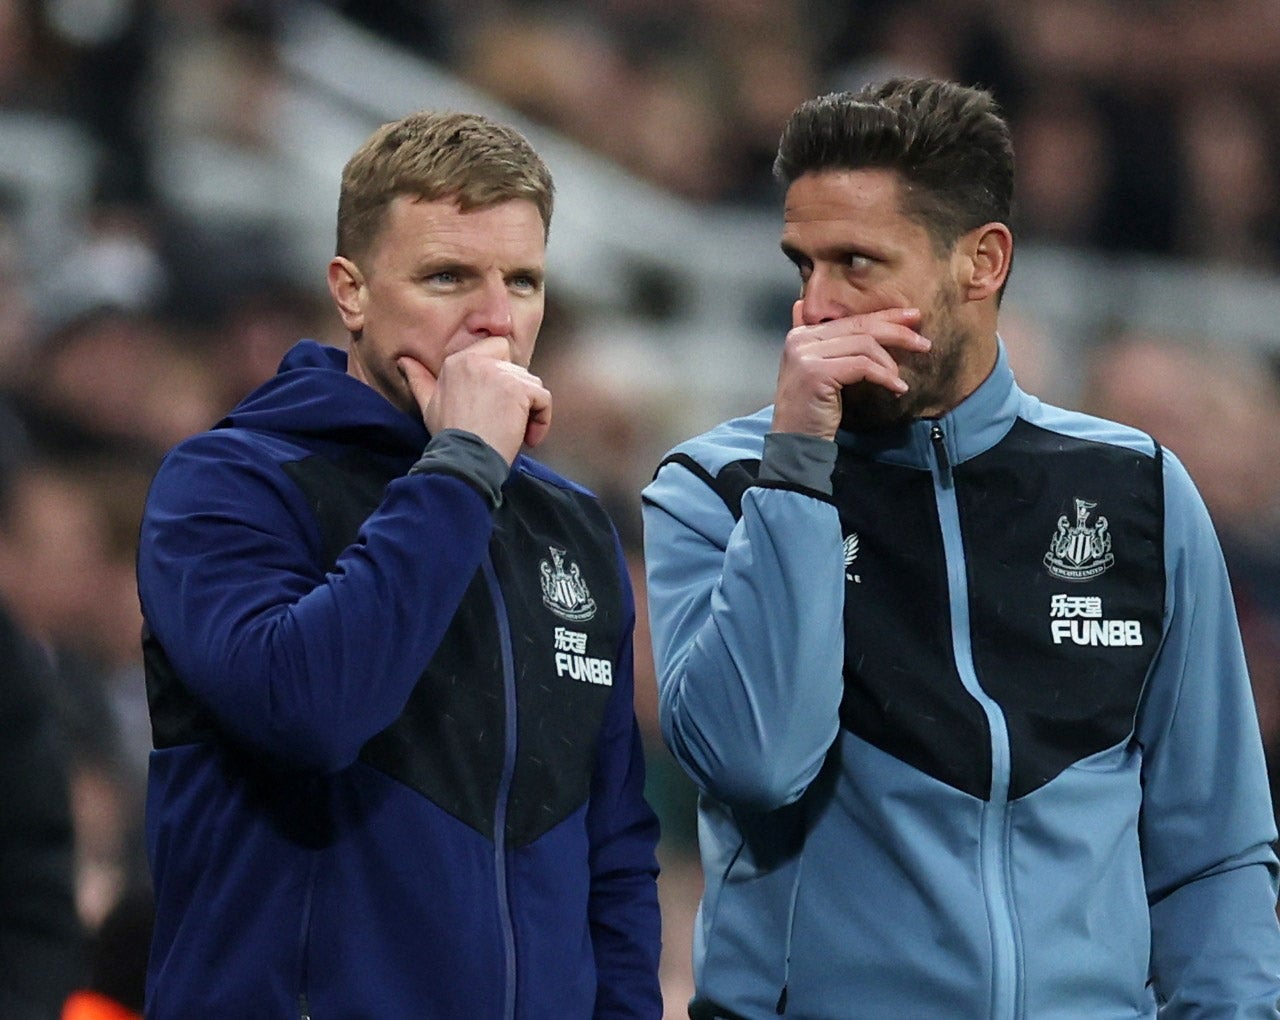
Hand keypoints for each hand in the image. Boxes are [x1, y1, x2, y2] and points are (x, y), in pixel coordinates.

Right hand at [398, 338, 551, 463]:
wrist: (463, 461)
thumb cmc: (449, 438)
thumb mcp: (429, 406)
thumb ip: (420, 380)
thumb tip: (404, 361)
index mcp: (457, 361)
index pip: (496, 349)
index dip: (502, 376)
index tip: (498, 403)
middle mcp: (477, 361)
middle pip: (516, 366)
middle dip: (517, 393)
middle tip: (507, 419)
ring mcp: (499, 374)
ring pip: (532, 383)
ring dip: (530, 410)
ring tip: (516, 432)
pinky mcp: (518, 389)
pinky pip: (543, 398)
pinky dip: (542, 420)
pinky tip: (528, 438)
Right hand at [770, 302, 929, 438]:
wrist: (795, 441)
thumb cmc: (812, 409)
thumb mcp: (819, 370)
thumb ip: (823, 342)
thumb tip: (820, 311)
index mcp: (801, 334)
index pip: (851, 319)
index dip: (884, 317)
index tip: (913, 318)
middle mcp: (801, 340)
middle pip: (859, 327)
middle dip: (896, 332)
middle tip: (923, 343)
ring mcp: (806, 355)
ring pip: (863, 345)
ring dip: (890, 363)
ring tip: (900, 380)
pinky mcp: (817, 373)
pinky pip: (862, 366)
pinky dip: (884, 377)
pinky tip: (897, 389)